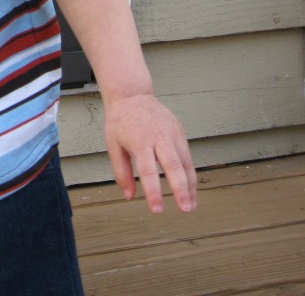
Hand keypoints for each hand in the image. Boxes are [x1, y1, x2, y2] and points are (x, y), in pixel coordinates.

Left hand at [103, 92, 196, 213]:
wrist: (132, 95)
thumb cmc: (120, 121)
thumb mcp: (113, 144)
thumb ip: (121, 171)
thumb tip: (128, 195)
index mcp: (140, 142)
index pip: (148, 171)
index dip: (153, 192)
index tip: (157, 209)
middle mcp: (159, 138)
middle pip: (173, 166)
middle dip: (181, 190)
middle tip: (185, 209)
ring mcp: (172, 134)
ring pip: (186, 162)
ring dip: (190, 185)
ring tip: (191, 205)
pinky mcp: (180, 132)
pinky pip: (188, 156)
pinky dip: (191, 173)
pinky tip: (191, 188)